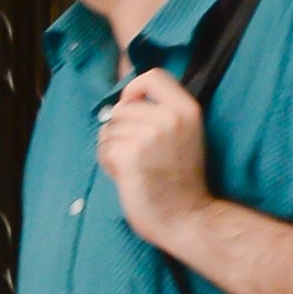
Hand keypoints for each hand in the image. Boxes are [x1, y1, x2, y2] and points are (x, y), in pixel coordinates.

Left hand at [96, 68, 213, 251]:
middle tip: (133, 156)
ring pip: (108, 130)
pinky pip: (104, 149)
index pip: (152, 76)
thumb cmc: (179, 181)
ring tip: (132, 168)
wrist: (188, 217)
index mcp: (187, 109)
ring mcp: (150, 135)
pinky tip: (125, 177)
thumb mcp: (182, 136)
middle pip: (121, 109)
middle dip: (118, 131)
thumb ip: (160, 115)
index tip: (129, 107)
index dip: (132, 90)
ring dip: (111, 149)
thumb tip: (122, 103)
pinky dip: (108, 163)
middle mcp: (170, 117)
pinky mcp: (131, 154)